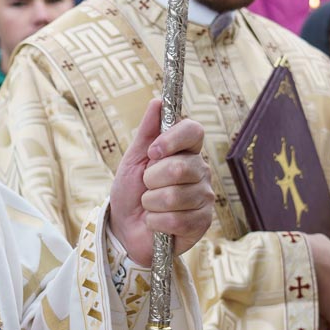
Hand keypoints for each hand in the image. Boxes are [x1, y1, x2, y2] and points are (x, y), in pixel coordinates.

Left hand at [108, 99, 214, 263]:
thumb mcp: (133, 159)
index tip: (152, 153)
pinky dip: (156, 222)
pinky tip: (156, 223)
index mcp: (186, 151)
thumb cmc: (131, 192)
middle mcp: (201, 171)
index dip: (172, 140)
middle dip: (152, 180)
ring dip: (151, 204)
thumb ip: (147, 132)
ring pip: (176, 196)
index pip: (194, 131)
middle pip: (180, 167)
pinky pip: (176, 219)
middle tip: (147, 187)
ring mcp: (204, 197)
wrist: (125, 229)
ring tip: (150, 206)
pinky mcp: (202, 223)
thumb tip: (158, 101)